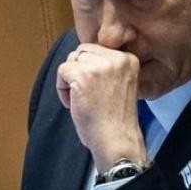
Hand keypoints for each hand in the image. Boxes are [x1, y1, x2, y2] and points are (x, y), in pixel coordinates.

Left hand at [56, 43, 147, 172]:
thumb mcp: (120, 84)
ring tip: (80, 100)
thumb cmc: (116, 120)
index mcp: (129, 59)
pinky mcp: (83, 75)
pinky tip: (72, 103)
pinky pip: (62, 71)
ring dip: (70, 80)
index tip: (95, 89)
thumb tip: (82, 56)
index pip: (98, 49)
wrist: (116, 140)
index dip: (90, 69)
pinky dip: (61, 88)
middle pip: (82, 51)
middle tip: (84, 94)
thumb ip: (108, 68)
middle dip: (78, 71)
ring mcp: (100, 66)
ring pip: (71, 60)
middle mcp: (117, 58)